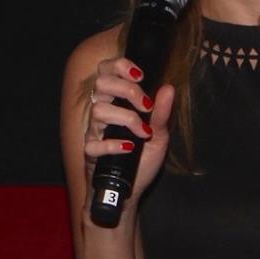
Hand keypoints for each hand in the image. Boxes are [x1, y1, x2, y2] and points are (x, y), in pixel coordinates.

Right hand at [80, 54, 175, 214]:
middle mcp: (103, 113)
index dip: (120, 66)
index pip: (107, 70)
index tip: (141, 77)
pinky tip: (129, 148)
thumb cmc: (141, 161)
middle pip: (101, 84)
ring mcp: (95, 132)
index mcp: (117, 102)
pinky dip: (114, 145)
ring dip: (126, 118)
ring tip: (142, 133)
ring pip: (99, 110)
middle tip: (145, 106)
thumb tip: (168, 88)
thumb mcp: (158, 136)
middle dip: (127, 90)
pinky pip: (94, 143)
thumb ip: (161, 113)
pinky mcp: (91, 153)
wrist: (130, 192)